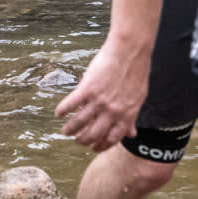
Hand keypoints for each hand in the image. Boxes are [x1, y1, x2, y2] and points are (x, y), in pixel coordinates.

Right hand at [55, 32, 150, 148]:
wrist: (130, 50)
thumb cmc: (136, 72)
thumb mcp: (139, 98)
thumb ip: (132, 117)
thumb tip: (132, 133)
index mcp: (127, 115)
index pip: (112, 139)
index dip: (101, 146)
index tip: (93, 148)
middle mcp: (113, 111)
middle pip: (94, 134)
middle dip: (83, 141)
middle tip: (77, 140)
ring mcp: (99, 100)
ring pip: (80, 122)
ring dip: (70, 129)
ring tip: (65, 131)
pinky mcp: (88, 88)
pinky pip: (71, 104)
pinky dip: (62, 110)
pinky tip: (58, 113)